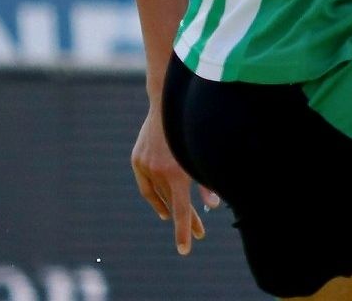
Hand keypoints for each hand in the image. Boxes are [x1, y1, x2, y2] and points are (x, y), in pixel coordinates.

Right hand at [131, 106, 217, 254]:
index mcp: (176, 173)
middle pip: (172, 204)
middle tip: (197, 235)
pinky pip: (146, 185)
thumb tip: (213, 206)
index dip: (184, 231)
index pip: (181, 211)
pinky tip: (162, 207)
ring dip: (170, 208)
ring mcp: (144, 166)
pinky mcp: (137, 159)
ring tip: (180, 220)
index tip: (185, 249)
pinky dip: (154, 196)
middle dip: (186, 220)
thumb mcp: (203, 157)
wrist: (167, 102)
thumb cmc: (193, 128)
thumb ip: (207, 182)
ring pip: (157, 195)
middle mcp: (158, 172)